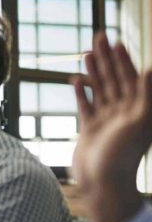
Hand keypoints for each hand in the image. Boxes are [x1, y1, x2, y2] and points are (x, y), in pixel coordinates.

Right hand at [71, 33, 151, 221]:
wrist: (102, 184)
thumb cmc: (122, 157)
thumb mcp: (139, 124)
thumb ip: (146, 96)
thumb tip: (149, 69)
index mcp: (138, 110)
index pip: (130, 78)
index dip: (123, 60)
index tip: (115, 42)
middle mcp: (123, 113)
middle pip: (114, 79)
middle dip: (107, 58)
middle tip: (99, 37)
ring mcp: (106, 120)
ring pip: (100, 89)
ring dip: (94, 71)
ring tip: (86, 53)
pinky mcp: (90, 130)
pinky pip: (86, 106)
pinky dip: (82, 92)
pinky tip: (76, 80)